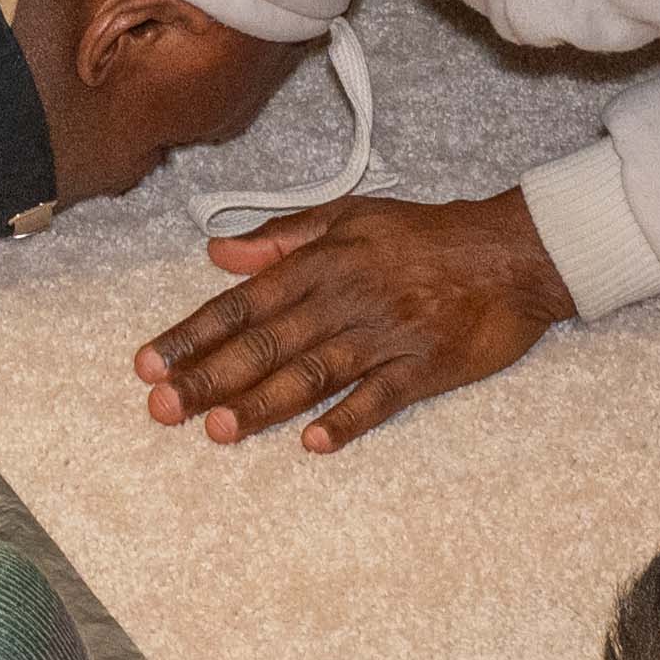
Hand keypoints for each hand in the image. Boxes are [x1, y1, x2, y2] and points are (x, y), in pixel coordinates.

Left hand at [138, 190, 567, 447]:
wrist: (510, 252)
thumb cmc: (424, 234)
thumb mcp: (349, 215)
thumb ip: (282, 237)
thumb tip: (217, 251)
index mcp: (321, 262)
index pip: (242, 303)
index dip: (192, 334)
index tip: (148, 364)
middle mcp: (344, 299)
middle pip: (267, 344)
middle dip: (211, 377)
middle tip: (164, 410)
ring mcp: (385, 336)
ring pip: (313, 374)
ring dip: (264, 403)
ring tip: (219, 431)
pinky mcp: (424, 368)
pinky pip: (380, 399)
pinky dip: (347, 420)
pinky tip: (313, 444)